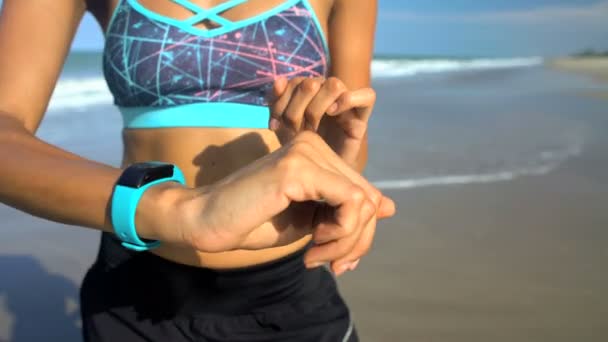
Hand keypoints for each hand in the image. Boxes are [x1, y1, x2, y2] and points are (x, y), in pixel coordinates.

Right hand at [143, 132, 394, 273]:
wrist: (206, 221)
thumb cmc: (252, 221)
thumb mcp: (310, 220)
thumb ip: (346, 212)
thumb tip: (389, 207)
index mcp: (317, 154)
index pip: (365, 192)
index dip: (361, 232)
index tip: (338, 258)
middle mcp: (314, 144)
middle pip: (369, 198)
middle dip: (358, 240)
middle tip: (332, 263)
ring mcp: (306, 152)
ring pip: (363, 202)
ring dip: (348, 241)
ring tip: (318, 256)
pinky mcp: (297, 168)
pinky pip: (350, 202)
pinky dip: (341, 233)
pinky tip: (314, 244)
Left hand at [269, 76, 375, 165]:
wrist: (322, 180)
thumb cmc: (304, 153)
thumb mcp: (284, 129)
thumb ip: (278, 106)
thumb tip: (278, 81)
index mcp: (308, 96)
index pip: (295, 81)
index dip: (283, 99)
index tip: (276, 123)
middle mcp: (327, 97)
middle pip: (312, 82)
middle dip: (299, 104)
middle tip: (295, 127)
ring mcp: (345, 106)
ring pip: (334, 84)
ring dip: (318, 104)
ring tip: (312, 124)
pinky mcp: (361, 118)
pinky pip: (367, 96)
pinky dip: (348, 99)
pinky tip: (332, 113)